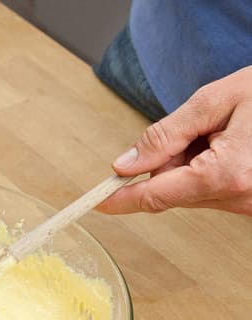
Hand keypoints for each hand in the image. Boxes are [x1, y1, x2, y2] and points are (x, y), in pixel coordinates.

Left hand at [99, 66, 251, 215]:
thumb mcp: (215, 100)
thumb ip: (165, 135)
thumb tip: (125, 164)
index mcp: (225, 174)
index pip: (154, 196)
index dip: (121, 198)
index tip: (97, 203)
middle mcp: (239, 198)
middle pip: (172, 192)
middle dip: (168, 163)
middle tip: (196, 129)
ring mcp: (249, 205)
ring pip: (191, 192)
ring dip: (191, 164)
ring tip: (223, 133)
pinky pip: (213, 191)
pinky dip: (209, 170)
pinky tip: (232, 145)